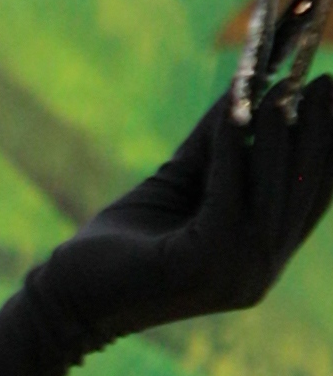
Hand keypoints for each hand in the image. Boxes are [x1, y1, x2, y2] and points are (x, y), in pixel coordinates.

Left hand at [0, 43, 332, 375]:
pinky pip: (229, 192)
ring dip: (280, 133)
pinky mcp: (206, 263)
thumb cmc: (122, 243)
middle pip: (305, 190)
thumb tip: (249, 84)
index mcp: (261, 257)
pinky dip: (231, 147)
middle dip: (319, 131)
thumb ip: (219, 142)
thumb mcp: (182, 184)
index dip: (330, 146)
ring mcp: (237, 273)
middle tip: (325, 78)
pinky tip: (233, 110)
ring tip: (283, 85)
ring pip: (274, 189)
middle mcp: (259, 270)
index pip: (313, 196)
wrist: (69, 296)